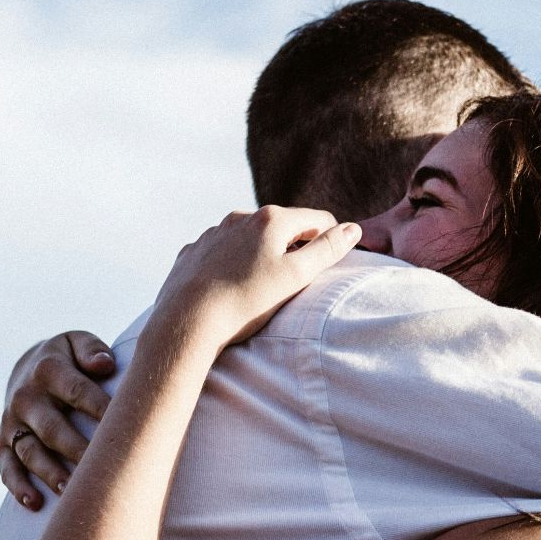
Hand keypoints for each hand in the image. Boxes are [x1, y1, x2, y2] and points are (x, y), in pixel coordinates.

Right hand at [0, 331, 115, 508]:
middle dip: (77, 449)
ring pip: (30, 451)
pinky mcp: (2, 442)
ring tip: (70, 491)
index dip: (102, 409)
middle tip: (102, 469)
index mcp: (48, 370)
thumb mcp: (77, 342)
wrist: (27, 367)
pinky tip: (34, 503)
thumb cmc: (68, 359)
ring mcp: (12, 422)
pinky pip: (7, 467)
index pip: (78, 391)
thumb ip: (91, 350)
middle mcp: (26, 397)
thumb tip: (104, 365)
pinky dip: (17, 486)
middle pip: (53, 428)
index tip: (125, 429)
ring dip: (49, 472)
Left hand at [152, 207, 358, 344]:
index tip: (329, 265)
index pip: (317, 219)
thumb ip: (327, 250)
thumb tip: (353, 229)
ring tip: (261, 287)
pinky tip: (231, 287)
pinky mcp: (194, 251)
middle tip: (296, 281)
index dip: (330, 240)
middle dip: (294, 247)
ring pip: (250, 238)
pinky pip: (222, 252)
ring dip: (262, 254)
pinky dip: (233, 264)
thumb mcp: (296, 276)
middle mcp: (240, 218)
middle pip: (283, 226)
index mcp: (271, 219)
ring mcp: (213, 233)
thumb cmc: (246, 301)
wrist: (187, 321)